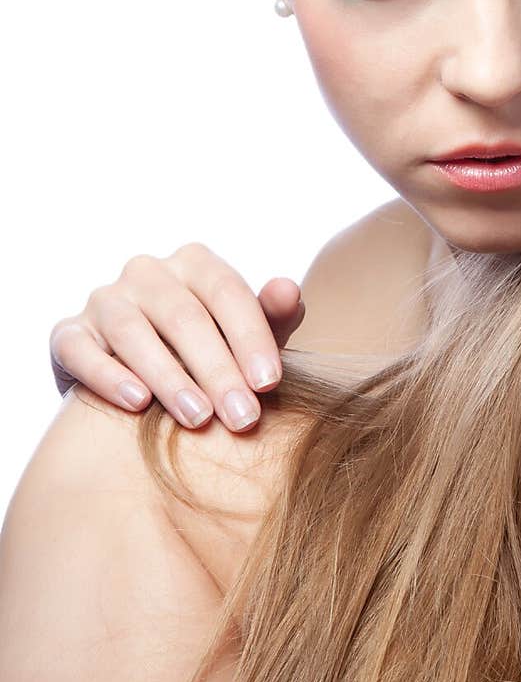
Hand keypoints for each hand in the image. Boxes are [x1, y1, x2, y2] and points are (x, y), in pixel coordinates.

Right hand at [48, 243, 305, 431]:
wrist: (142, 382)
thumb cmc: (209, 353)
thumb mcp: (243, 338)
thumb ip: (271, 316)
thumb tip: (289, 290)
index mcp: (194, 263)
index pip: (226, 291)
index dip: (251, 337)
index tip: (270, 384)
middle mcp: (146, 272)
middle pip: (183, 316)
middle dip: (217, 369)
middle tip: (242, 418)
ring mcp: (104, 300)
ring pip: (132, 331)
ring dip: (168, 377)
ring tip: (198, 418)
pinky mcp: (69, 334)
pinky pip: (81, 350)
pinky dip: (108, 376)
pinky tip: (137, 404)